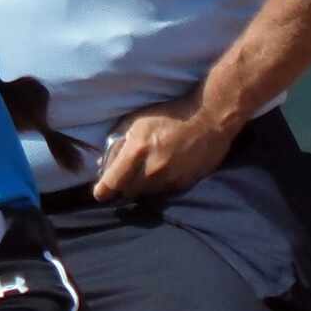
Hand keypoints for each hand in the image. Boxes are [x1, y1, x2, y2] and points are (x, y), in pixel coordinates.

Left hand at [90, 94, 237, 201]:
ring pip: (145, 195)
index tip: (99, 192)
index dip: (102, 191)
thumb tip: (103, 165)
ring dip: (140, 188)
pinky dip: (158, 187)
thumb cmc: (169, 115)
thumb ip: (117, 144)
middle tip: (124, 177)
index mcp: (137, 151)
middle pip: (127, 193)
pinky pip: (163, 193)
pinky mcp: (185, 184)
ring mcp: (170, 179)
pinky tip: (162, 173)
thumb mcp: (136, 122)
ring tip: (145, 172)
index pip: (112, 184)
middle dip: (121, 187)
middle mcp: (153, 169)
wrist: (210, 118)